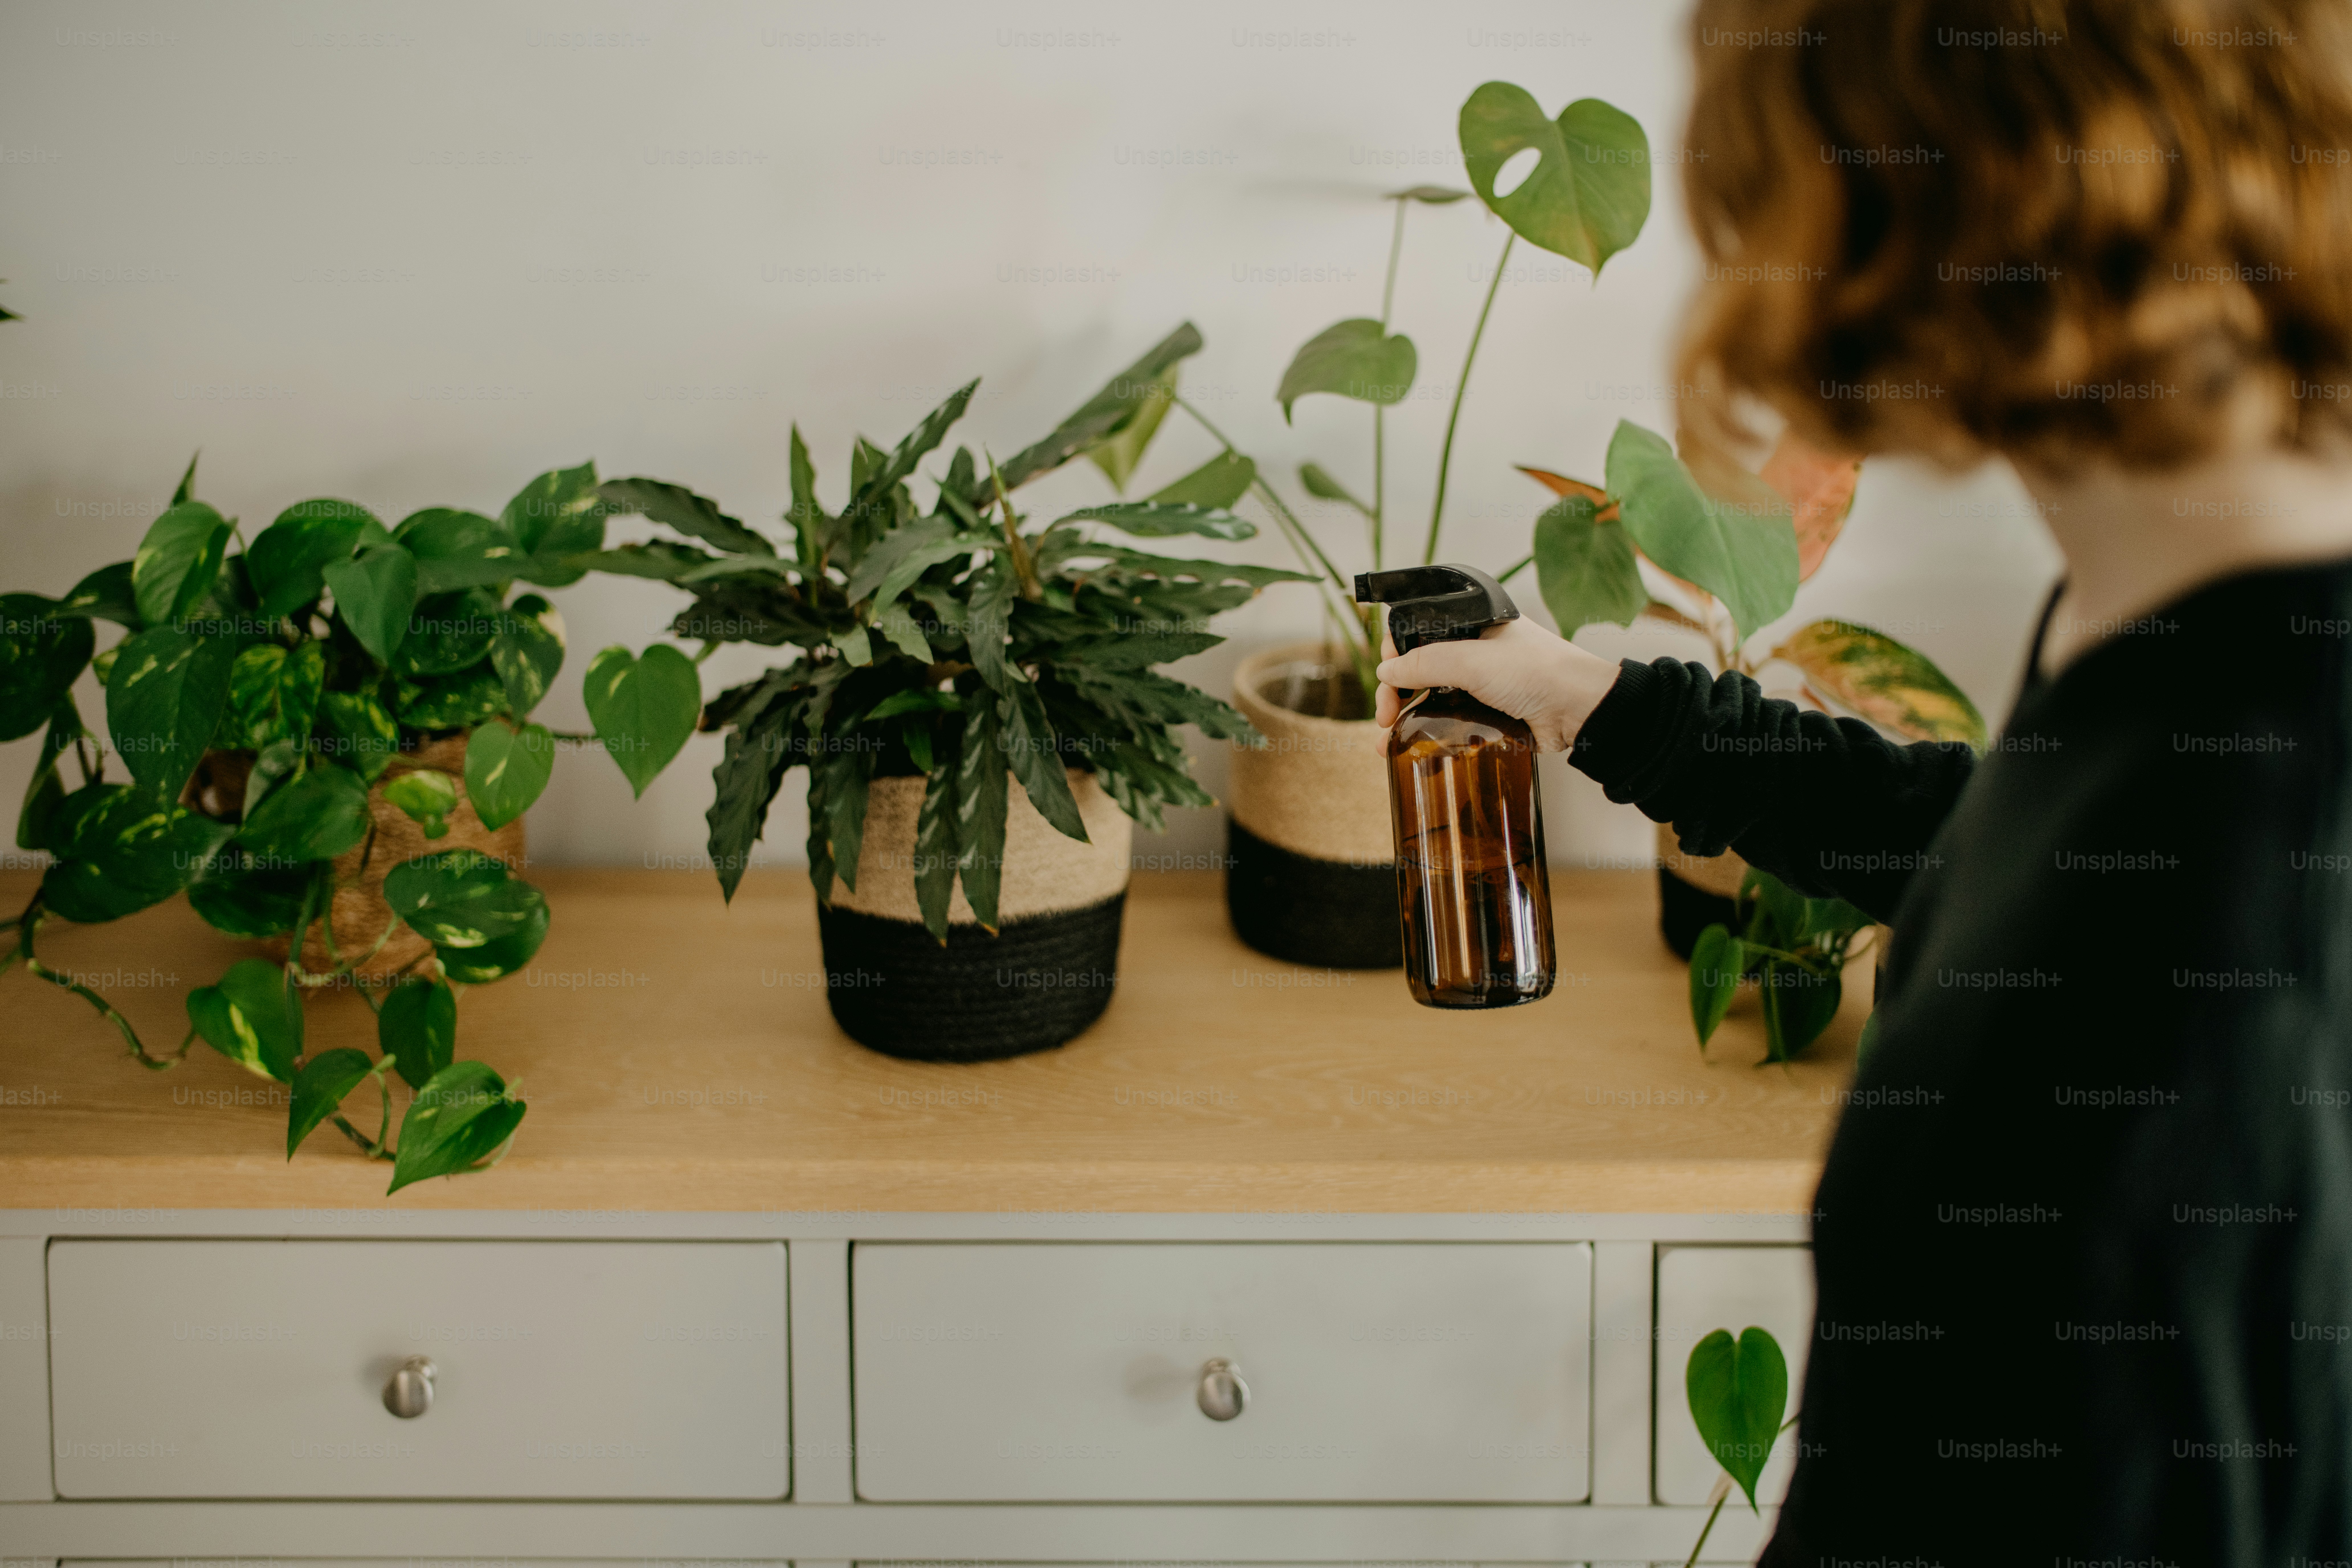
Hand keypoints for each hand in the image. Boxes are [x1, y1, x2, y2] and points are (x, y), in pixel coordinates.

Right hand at [1373, 616, 1622, 751]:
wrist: (1579, 709)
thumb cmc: (1537, 671)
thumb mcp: (1473, 660)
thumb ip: (1426, 663)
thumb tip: (1385, 671)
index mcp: (1470, 623)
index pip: (1418, 632)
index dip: (1396, 653)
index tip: (1386, 678)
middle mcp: (1473, 650)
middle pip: (1418, 668)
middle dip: (1394, 693)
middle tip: (1384, 717)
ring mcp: (1479, 682)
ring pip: (1429, 696)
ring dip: (1404, 718)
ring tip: (1386, 744)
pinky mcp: (1487, 712)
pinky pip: (1448, 720)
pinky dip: (1427, 733)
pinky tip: (1408, 749)